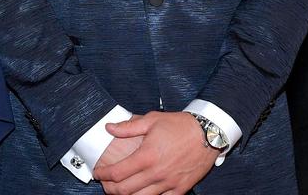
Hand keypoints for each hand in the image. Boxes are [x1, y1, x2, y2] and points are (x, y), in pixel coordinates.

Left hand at [94, 111, 217, 194]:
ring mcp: (168, 183)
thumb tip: (110, 128)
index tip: (99, 173)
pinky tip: (143, 194)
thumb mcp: (153, 120)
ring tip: (121, 190)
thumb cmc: (182, 125)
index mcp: (147, 156)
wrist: (209, 133)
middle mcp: (156, 172)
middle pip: (124, 190)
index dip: (103, 175)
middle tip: (106, 184)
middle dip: (110, 189)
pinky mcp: (180, 188)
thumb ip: (128, 127)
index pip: (117, 173)